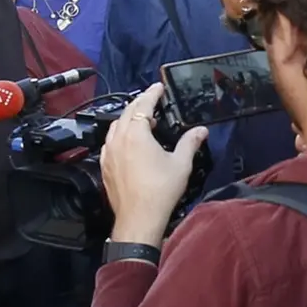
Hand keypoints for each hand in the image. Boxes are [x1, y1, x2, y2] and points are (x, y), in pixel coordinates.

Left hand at [97, 87, 207, 246]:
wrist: (139, 218)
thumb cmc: (160, 191)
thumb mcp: (181, 164)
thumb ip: (190, 142)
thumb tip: (200, 130)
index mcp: (136, 134)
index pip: (142, 105)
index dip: (151, 93)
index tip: (158, 87)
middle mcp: (118, 140)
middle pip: (126, 112)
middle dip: (139, 103)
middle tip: (152, 100)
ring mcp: (109, 153)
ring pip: (115, 126)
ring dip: (128, 118)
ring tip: (142, 120)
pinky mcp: (105, 166)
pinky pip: (110, 142)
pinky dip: (120, 134)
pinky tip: (129, 142)